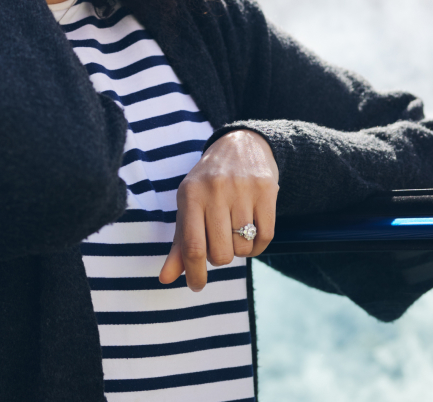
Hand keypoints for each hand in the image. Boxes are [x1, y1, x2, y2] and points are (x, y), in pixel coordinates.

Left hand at [158, 129, 278, 290]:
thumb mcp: (188, 205)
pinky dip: (258, 246)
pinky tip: (251, 233)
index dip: (194, 273)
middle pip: (221, 253)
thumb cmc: (207, 183)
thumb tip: (165, 278)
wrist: (239, 145)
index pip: (192, 246)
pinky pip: (265, 238)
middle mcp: (215, 190)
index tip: (197, 286)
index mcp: (190, 194)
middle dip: (220, 257)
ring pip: (243, 248)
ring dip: (239, 249)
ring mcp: (242, 189)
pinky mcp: (266, 190)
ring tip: (234, 230)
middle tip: (219, 241)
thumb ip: (179, 243)